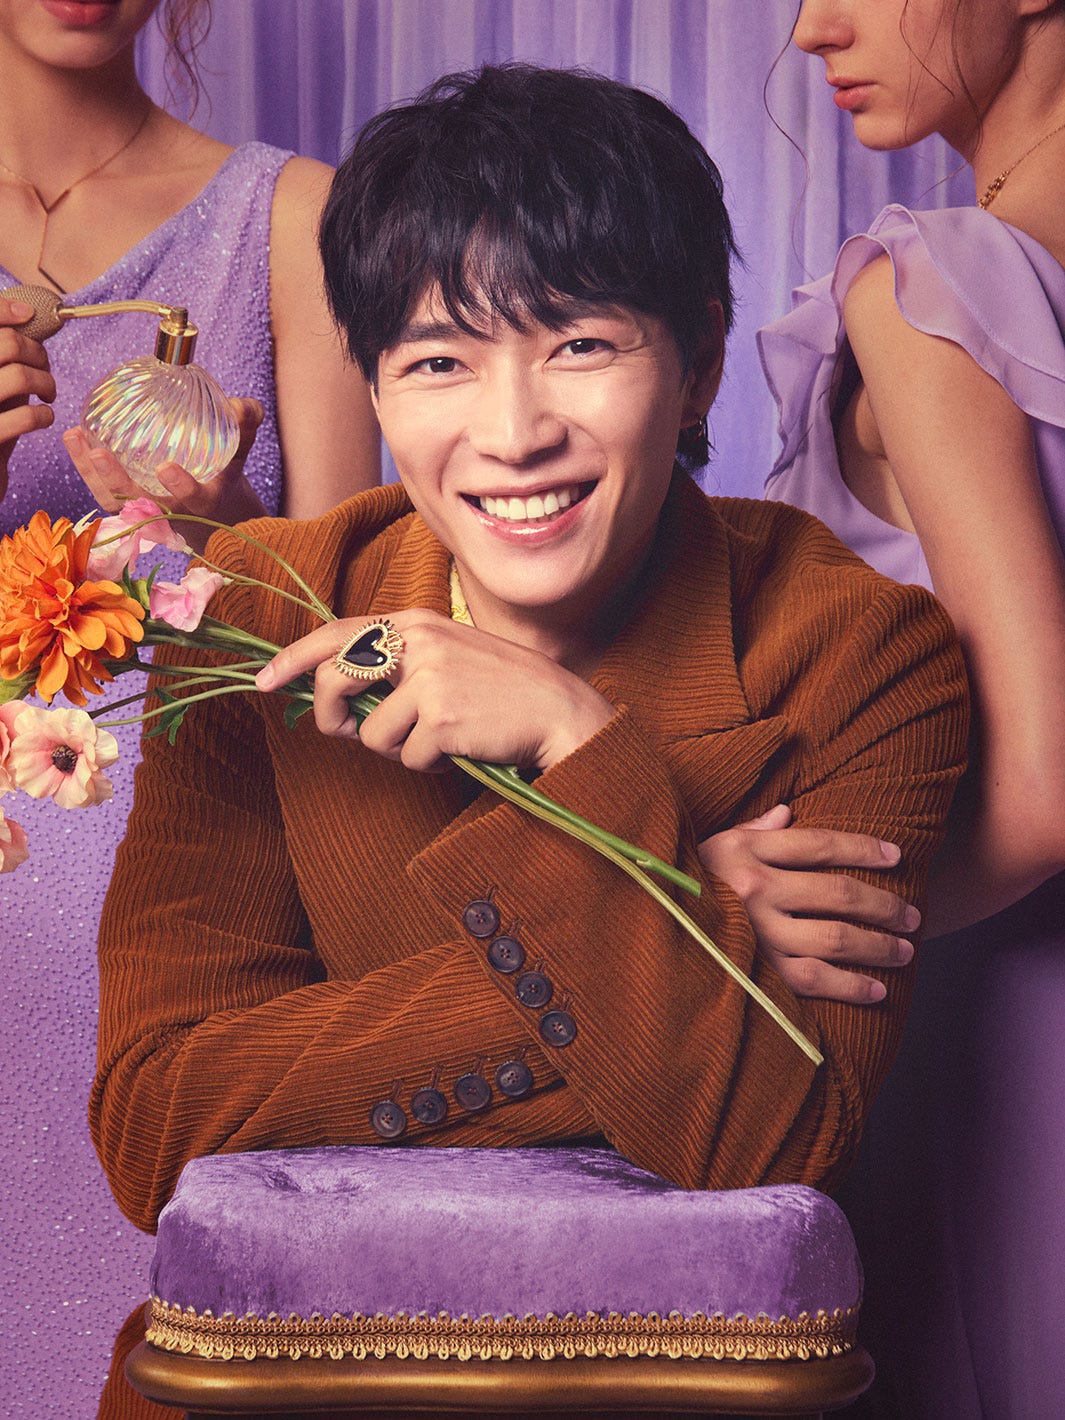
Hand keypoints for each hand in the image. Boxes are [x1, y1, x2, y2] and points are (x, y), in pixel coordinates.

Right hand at [0, 296, 55, 499]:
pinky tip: (44, 417)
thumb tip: (26, 320)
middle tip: (44, 366)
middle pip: (7, 343)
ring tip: (48, 393)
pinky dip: (44, 414)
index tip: (27, 315)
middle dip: (37, 352)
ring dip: (45, 381)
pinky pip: (27, 415)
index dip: (3, 310)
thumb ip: (3, 359)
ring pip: (20, 375)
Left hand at [62, 397, 265, 553]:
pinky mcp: (126, 505)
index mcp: (203, 502)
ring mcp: (145, 512)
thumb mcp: (238, 450)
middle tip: (102, 453)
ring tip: (77, 437)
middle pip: (141, 504)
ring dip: (93, 473)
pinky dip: (85, 466)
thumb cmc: (222, 472)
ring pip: (115, 499)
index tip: (167, 468)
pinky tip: (74, 437)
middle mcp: (171, 512)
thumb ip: (244, 426)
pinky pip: (102, 490)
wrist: (208, 507)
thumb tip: (241, 405)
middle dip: (119, 482)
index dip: (182, 487)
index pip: (194, 500)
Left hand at [256, 609, 614, 770]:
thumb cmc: (501, 692)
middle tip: (348, 732)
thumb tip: (339, 703)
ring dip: (398, 749)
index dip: (293, 658)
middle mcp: (417, 642)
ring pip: (371, 734)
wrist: (560, 711)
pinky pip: (406, 757)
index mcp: (415, 622)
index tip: (263, 682)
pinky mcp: (442, 715)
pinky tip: (460, 748)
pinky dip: (429, 764)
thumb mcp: (447, 658)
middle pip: (333, 679)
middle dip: (329, 717)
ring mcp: (430, 677)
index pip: (336, 633)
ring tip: (439, 738)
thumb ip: (397, 666)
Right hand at [698, 804, 919, 1004]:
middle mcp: (754, 889)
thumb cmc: (685, 881)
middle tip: (912, 915)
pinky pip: (814, 980)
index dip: (864, 848)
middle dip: (884, 905)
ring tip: (905, 951)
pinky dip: (851, 987)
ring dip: (878, 946)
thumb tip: (787, 813)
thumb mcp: (715, 845)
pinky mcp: (755, 970)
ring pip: (835, 938)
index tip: (897, 856)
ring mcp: (756, 932)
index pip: (820, 844)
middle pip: (838, 893)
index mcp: (746, 850)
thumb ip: (755, 829)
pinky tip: (878, 991)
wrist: (644, 921)